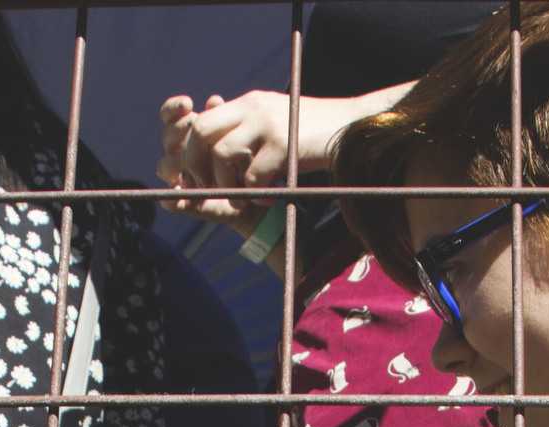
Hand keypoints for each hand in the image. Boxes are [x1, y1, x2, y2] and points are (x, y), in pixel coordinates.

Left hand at [157, 90, 355, 228]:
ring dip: (227, 184)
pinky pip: (253, 175)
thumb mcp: (278, 127)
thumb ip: (252, 135)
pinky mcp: (283, 144)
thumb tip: (219, 162)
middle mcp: (252, 108)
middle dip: (198, 168)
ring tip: (244, 200)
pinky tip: (270, 199)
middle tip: (209, 192)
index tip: (198, 179)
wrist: (357, 129)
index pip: (202, 122)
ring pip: (222, 154)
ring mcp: (267, 123)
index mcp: (248, 104)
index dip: (192, 154)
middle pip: (201, 133)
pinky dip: (256, 194)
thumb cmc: (318, 136)